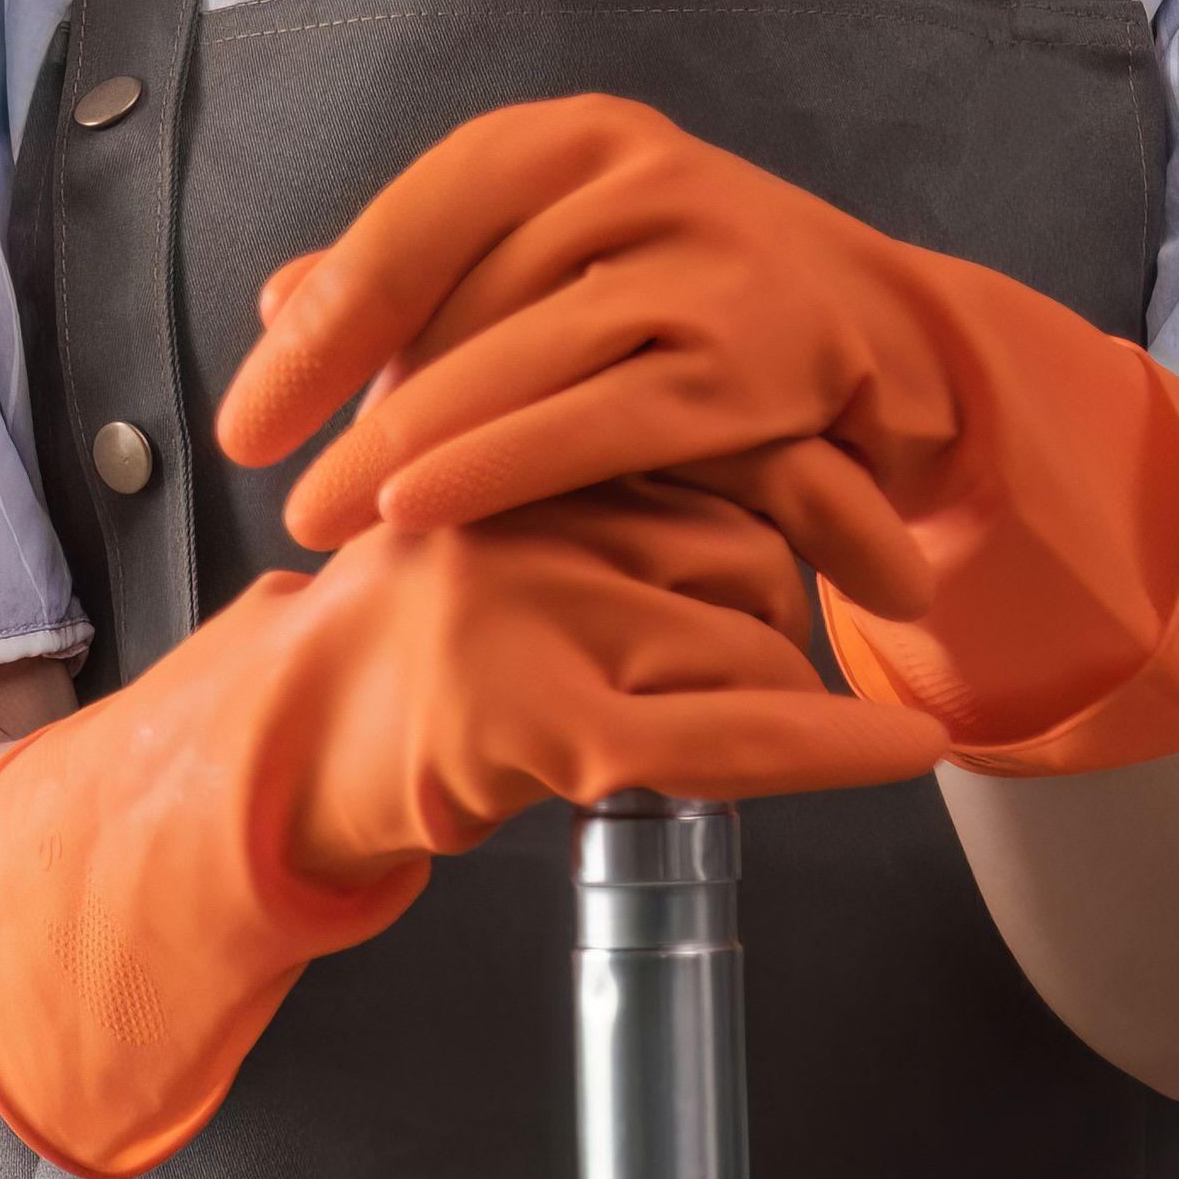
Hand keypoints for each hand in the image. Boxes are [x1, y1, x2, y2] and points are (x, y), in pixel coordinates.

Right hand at [0, 492, 944, 1178]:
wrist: (275, 751)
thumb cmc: (405, 647)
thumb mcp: (488, 509)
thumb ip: (592, 457)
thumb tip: (773, 443)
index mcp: (506, 427)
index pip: (714, 440)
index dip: (817, 496)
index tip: (878, 540)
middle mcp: (514, 498)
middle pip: (745, 547)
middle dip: (774, 619)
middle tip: (725, 667)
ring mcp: (521, 602)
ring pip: (742, 640)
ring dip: (768, 701)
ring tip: (697, 728)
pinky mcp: (532, 713)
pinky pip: (723, 733)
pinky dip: (828, 748)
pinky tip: (903, 750)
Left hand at [216, 94, 1178, 781]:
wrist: (883, 339)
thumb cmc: (681, 302)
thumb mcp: (556, 259)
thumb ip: (428, 280)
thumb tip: (278, 302)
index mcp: (566, 140)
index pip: (407, 230)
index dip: (315, 333)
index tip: (243, 425)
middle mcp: (636, 174)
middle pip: (454, 307)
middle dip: (353, 413)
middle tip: (278, 495)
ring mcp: (704, 261)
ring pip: (514, 366)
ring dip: (405, 454)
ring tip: (326, 523)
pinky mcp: (754, 360)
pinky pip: (595, 424)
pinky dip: (496, 469)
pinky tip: (418, 512)